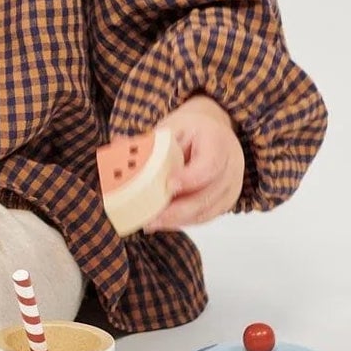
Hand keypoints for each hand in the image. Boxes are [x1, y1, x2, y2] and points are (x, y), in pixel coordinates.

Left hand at [143, 93, 245, 230]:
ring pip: (207, 210)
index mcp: (218, 141)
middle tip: (152, 217)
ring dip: (178, 220)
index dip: (190, 179)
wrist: (214, 130)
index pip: (209, 165)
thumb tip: (118, 145)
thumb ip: (149, 140)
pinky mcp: (226, 200)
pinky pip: (207, 216)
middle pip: (208, 195)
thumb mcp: (172, 127)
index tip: (169, 185)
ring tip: (151, 223)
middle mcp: (231, 166)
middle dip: (178, 210)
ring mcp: (231, 186)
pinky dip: (185, 221)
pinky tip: (164, 222)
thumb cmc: (191, 129)